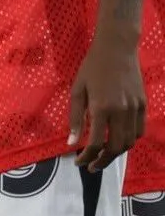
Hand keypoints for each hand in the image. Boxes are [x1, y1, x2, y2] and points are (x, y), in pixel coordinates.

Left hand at [68, 37, 146, 170]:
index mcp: (101, 108)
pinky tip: (117, 141)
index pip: (96, 143)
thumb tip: (72, 142)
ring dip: (116, 153)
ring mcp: (135, 110)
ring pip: (129, 142)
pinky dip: (128, 141)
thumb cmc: (92, 67)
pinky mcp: (143, 106)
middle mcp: (121, 112)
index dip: (86, 156)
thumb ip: (75, 117)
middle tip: (91, 166)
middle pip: (115, 148)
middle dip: (103, 161)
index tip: (78, 162)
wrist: (117, 49)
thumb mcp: (77, 90)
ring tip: (103, 156)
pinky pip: (138, 131)